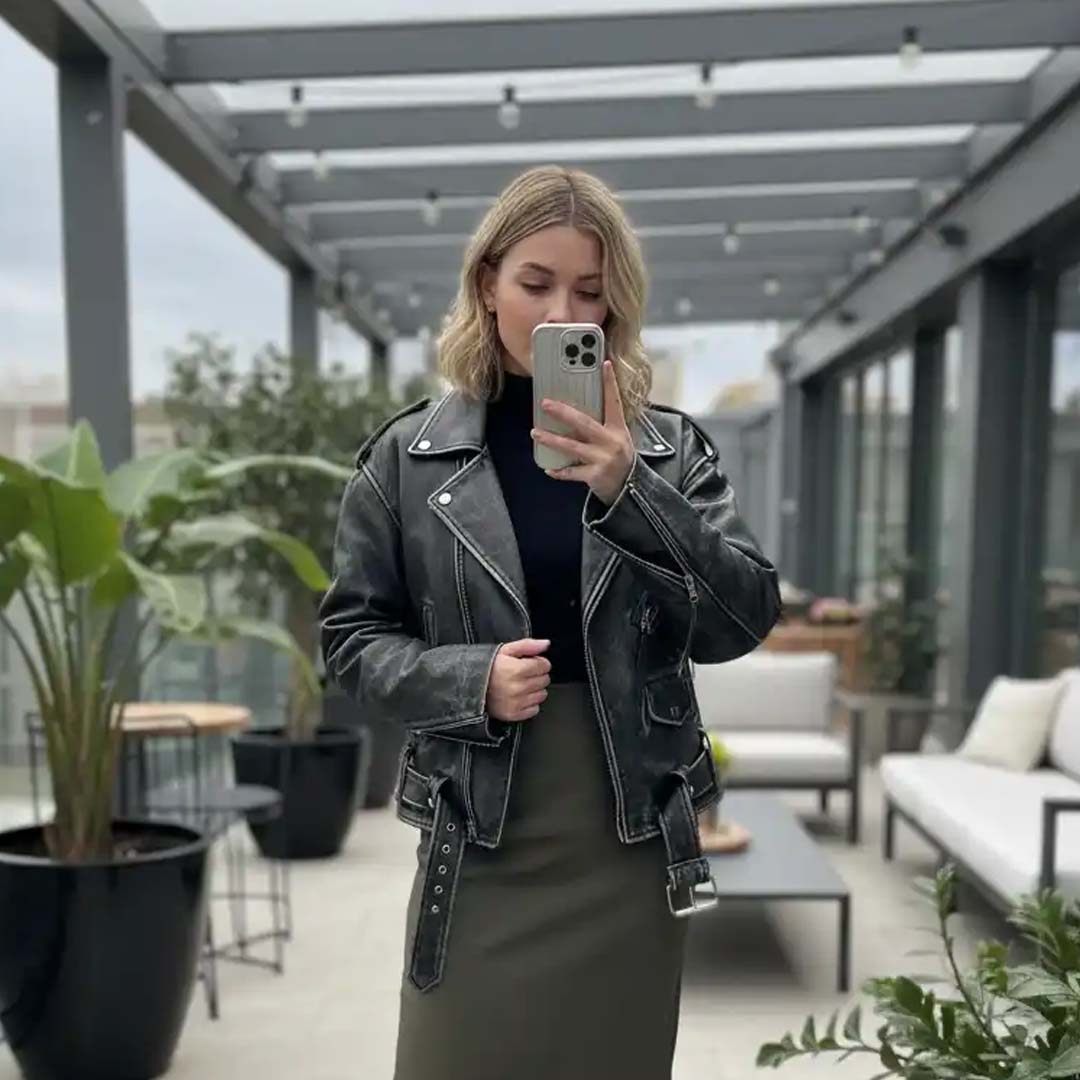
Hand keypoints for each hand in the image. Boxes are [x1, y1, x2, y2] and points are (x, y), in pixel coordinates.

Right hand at [486, 638, 551, 721]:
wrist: (469, 686)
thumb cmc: (487, 667)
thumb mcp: (505, 650)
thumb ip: (528, 645)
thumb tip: (545, 644)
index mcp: (517, 669)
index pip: (544, 666)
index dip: (539, 662)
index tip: (530, 663)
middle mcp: (518, 688)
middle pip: (544, 680)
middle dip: (537, 675)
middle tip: (523, 674)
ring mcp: (516, 703)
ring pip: (541, 695)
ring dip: (535, 690)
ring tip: (520, 685)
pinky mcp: (513, 714)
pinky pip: (534, 710)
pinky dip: (530, 704)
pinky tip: (519, 697)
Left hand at [531, 359, 634, 504]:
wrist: (630, 487)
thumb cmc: (618, 457)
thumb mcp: (616, 438)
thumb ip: (600, 424)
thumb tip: (574, 410)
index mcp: (617, 428)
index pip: (614, 401)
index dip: (609, 383)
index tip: (604, 364)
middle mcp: (611, 441)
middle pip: (584, 423)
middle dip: (563, 413)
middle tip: (545, 403)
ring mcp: (603, 459)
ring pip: (572, 447)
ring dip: (551, 440)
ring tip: (535, 433)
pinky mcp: (595, 475)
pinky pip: (572, 472)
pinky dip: (559, 471)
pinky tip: (548, 468)